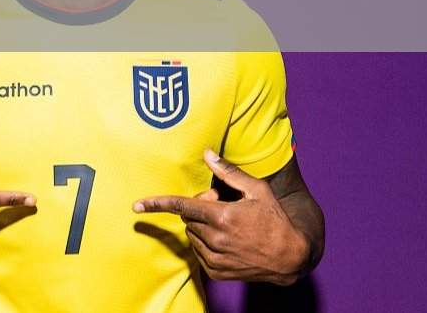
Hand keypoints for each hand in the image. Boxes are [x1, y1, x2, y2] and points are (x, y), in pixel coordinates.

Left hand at [133, 149, 309, 285]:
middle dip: (199, 208)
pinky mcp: (217, 272)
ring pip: (192, 235)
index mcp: (223, 216)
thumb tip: (207, 154)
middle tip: (221, 205)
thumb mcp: (257, 190)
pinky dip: (206, 243)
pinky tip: (227, 240)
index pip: (182, 206)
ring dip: (202, 226)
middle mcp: (216, 239)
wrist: (290, 257)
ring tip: (228, 224)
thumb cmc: (275, 219)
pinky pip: (198, 252)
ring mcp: (216, 258)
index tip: (136, 205)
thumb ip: (229, 172)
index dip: (156, 204)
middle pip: (188, 218)